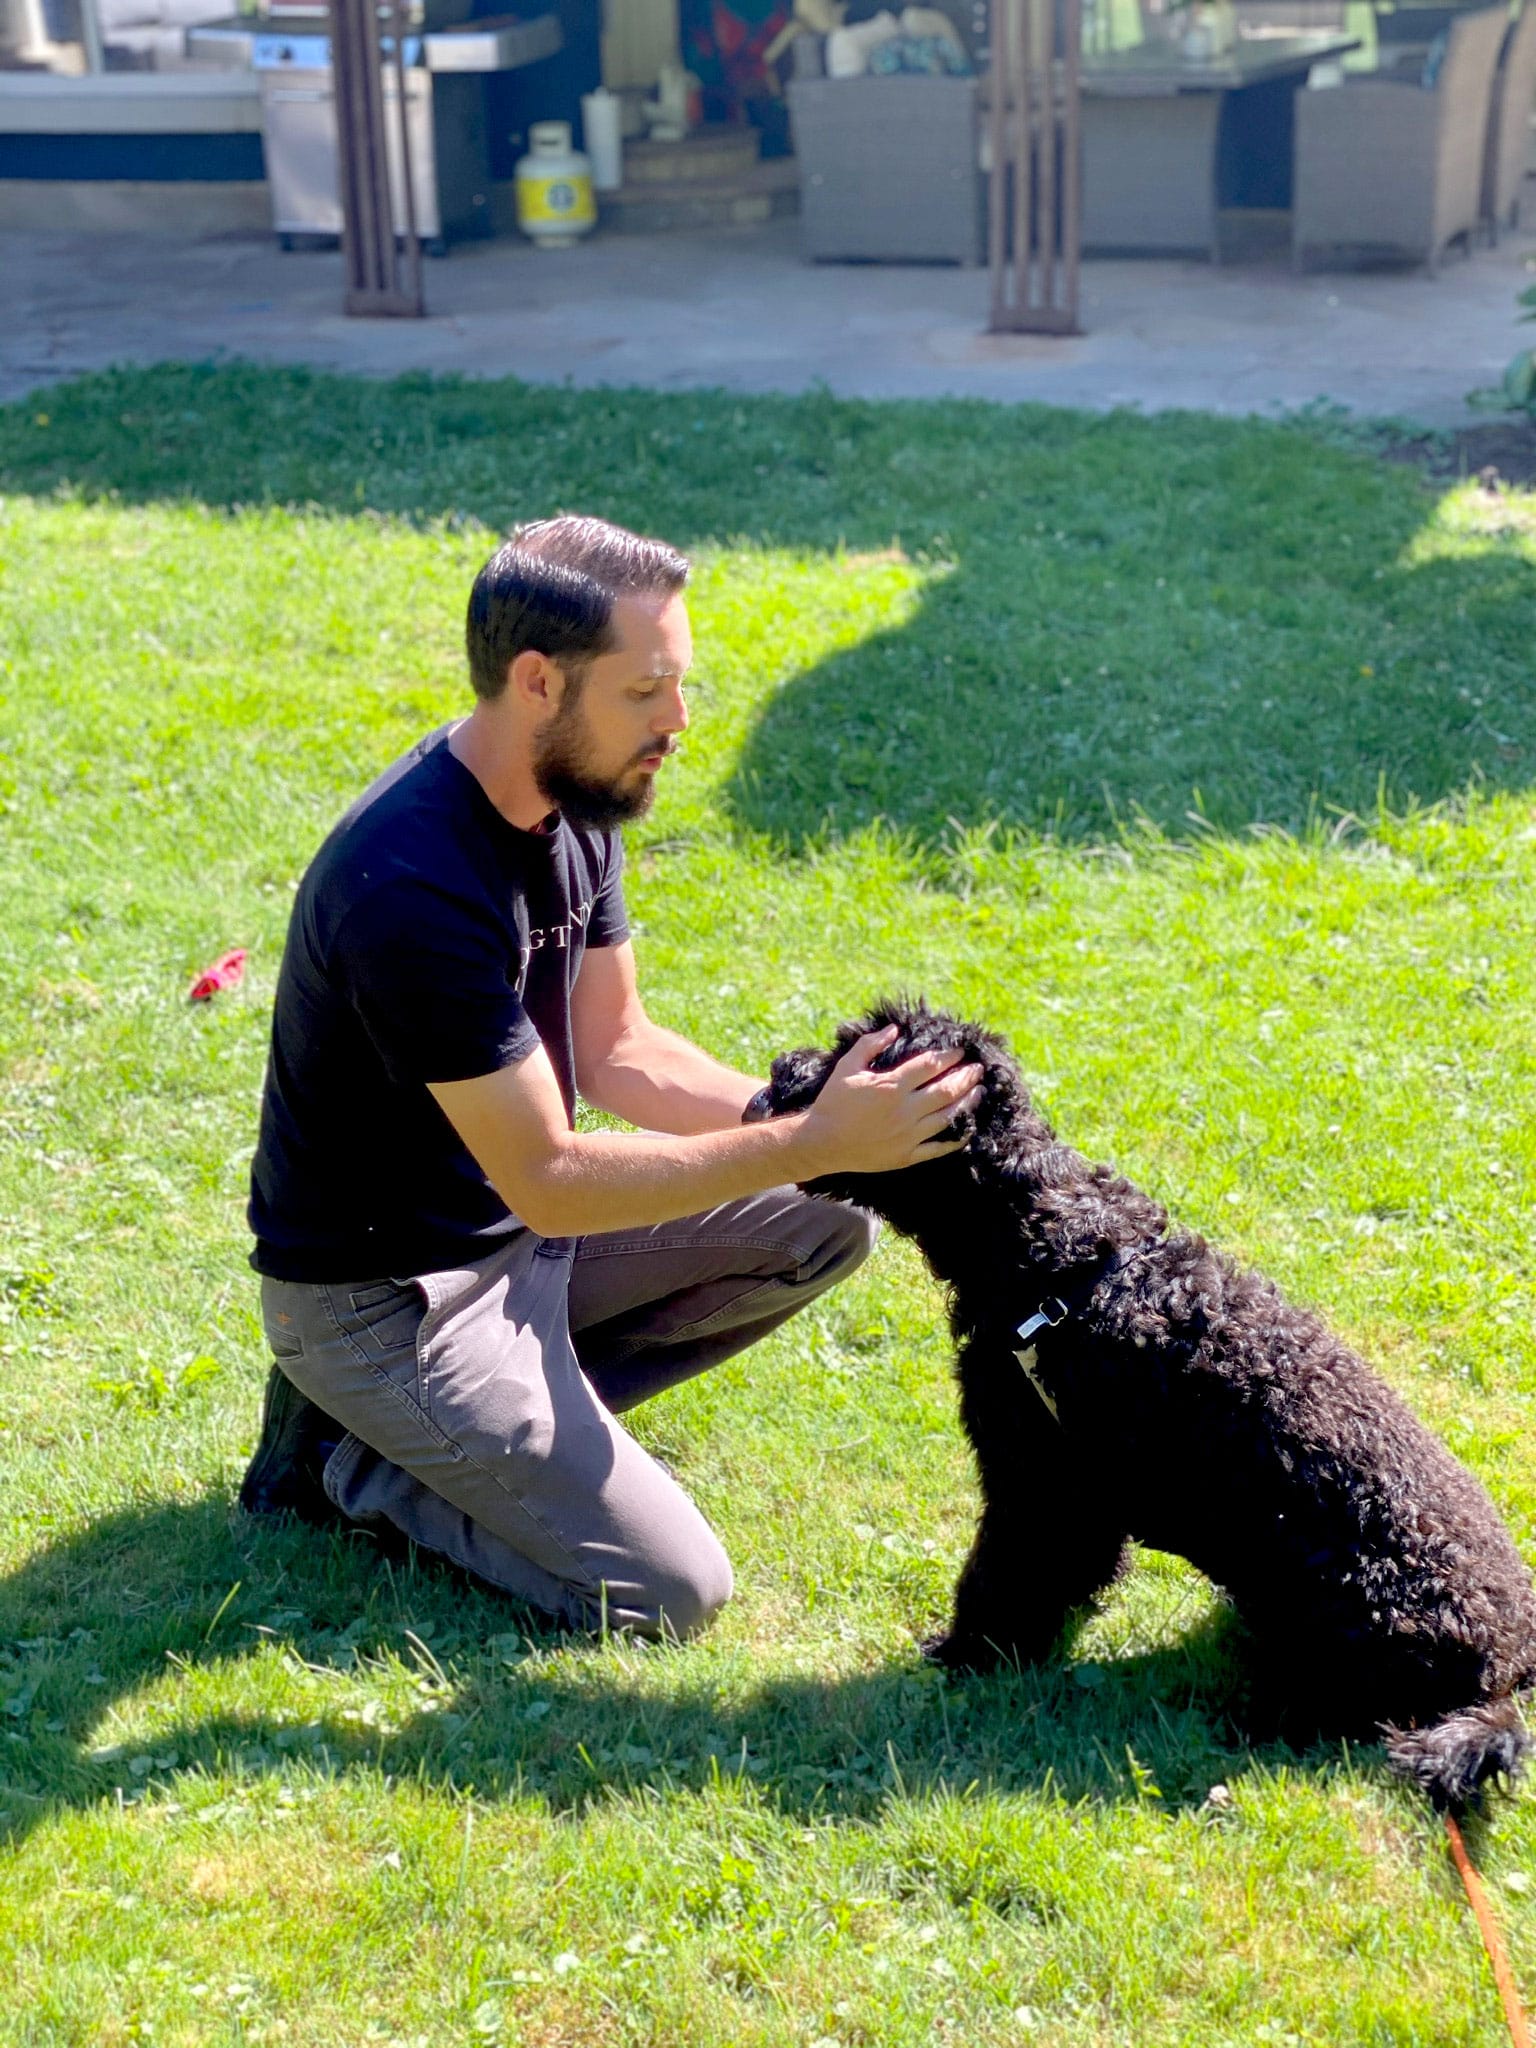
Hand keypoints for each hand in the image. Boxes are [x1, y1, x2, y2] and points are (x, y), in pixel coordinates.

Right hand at [794, 1027, 982, 1177]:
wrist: (821, 1143)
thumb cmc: (832, 1102)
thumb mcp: (847, 1067)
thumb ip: (870, 1045)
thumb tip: (894, 1029)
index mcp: (891, 1086)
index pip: (930, 1066)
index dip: (949, 1056)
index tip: (960, 1051)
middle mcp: (904, 1110)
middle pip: (946, 1090)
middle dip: (966, 1077)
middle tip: (977, 1069)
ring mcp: (908, 1135)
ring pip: (948, 1117)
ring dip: (967, 1102)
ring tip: (978, 1092)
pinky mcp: (906, 1156)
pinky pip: (939, 1148)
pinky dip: (956, 1138)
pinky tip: (968, 1128)